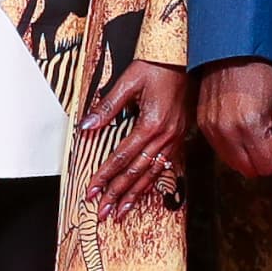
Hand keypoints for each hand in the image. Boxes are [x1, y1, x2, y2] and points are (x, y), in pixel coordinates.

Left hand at [77, 59, 188, 217]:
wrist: (186, 57)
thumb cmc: (157, 66)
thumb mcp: (129, 81)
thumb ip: (107, 106)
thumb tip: (86, 126)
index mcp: (151, 124)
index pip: (121, 158)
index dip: (105, 176)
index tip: (91, 191)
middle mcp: (164, 136)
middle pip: (136, 172)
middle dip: (117, 194)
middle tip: (103, 213)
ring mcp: (174, 139)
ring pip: (151, 174)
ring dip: (134, 195)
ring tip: (120, 212)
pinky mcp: (178, 137)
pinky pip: (164, 167)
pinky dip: (151, 183)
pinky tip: (142, 193)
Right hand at [196, 60, 271, 179]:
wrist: (230, 50)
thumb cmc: (260, 72)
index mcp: (250, 126)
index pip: (267, 167)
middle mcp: (227, 132)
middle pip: (250, 171)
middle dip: (262, 159)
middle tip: (267, 135)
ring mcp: (212, 130)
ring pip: (234, 165)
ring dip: (247, 155)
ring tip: (253, 128)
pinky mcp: (203, 126)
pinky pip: (220, 152)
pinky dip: (232, 147)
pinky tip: (239, 125)